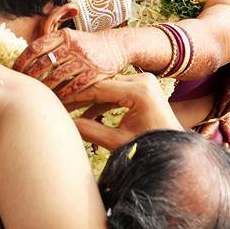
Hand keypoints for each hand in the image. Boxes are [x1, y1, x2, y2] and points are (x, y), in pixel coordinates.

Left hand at [13, 29, 127, 99]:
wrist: (117, 46)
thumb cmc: (88, 45)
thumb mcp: (70, 37)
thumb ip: (52, 45)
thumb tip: (26, 58)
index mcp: (64, 36)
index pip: (37, 47)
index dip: (22, 59)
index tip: (14, 70)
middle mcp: (73, 46)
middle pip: (45, 63)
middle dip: (31, 76)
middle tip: (24, 86)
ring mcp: (85, 59)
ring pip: (59, 76)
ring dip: (46, 87)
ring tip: (38, 95)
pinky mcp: (95, 72)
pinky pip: (75, 86)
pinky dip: (65, 94)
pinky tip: (58, 99)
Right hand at [64, 73, 182, 151]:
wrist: (175, 149)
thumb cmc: (151, 148)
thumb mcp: (118, 142)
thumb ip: (91, 131)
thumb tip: (64, 124)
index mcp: (139, 90)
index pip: (98, 88)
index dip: (74, 94)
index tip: (54, 99)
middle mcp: (142, 79)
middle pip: (101, 84)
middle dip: (78, 95)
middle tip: (55, 101)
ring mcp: (143, 81)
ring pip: (106, 87)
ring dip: (88, 99)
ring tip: (65, 108)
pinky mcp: (141, 87)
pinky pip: (115, 91)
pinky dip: (101, 102)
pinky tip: (83, 113)